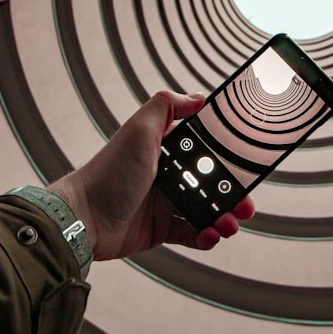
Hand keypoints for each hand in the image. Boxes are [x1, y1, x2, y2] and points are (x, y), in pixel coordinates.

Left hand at [49, 91, 254, 259]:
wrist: (85, 218)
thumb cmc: (109, 172)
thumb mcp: (139, 129)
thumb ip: (167, 106)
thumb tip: (199, 97)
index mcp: (166, 147)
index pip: (205, 147)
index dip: (228, 154)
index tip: (247, 161)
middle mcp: (168, 172)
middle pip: (212, 181)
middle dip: (234, 192)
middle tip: (246, 202)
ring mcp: (166, 202)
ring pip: (208, 209)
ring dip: (225, 217)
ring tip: (230, 224)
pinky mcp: (162, 228)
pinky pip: (193, 233)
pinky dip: (207, 236)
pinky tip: (210, 234)